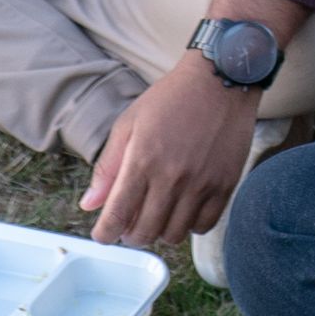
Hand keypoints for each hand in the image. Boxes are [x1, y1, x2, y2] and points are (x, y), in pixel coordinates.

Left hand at [81, 59, 258, 246]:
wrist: (220, 80)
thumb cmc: (171, 98)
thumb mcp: (129, 123)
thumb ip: (108, 167)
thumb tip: (89, 204)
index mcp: (142, 160)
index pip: (117, 216)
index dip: (105, 234)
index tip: (104, 234)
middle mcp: (172, 177)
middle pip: (145, 232)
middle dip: (130, 235)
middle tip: (130, 225)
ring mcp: (201, 183)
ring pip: (174, 235)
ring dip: (160, 232)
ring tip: (158, 216)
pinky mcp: (225, 184)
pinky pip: (204, 225)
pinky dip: (189, 226)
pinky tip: (183, 210)